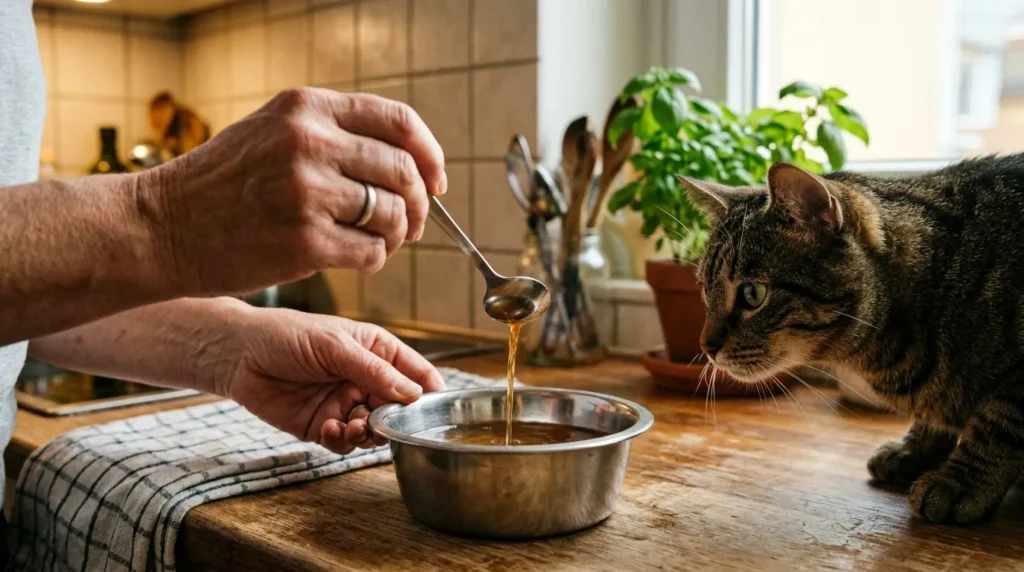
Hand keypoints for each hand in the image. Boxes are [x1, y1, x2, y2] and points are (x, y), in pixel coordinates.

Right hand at [138, 88, 446, 297]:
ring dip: (397, 234)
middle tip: (411, 223)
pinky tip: (357, 258)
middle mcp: (309, 143)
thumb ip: (333, 134)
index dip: (430, 154)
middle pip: (404, 171)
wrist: (160, 228)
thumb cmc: (221, 185)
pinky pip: (371, 252)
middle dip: (420, 203)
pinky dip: (375, 259)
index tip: (436, 180)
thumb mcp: (272, 132)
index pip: (400, 122)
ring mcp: (307, 193)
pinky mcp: (304, 243)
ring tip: (378, 241)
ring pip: (393, 214)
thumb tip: (408, 161)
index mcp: (306, 108)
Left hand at [218, 308, 444, 453]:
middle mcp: (365, 379)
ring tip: (355, 427)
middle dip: (396, 420)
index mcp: (376, 351)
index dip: (430, 392)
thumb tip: (413, 394)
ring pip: (374, 430)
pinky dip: (343, 441)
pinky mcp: (323, 426)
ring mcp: (345, 404)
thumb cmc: (287, 335)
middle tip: (386, 423)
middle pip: (398, 408)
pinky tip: (331, 429)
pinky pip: (344, 442)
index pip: (416, 373)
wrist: (238, 354)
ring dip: (370, 433)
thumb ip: (375, 371)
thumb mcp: (336, 346)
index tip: (439, 413)